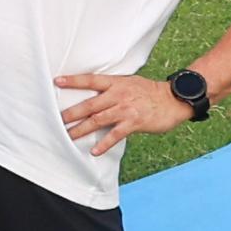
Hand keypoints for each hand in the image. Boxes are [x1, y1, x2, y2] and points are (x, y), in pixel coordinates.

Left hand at [55, 72, 193, 154]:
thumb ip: (112, 87)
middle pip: (89, 104)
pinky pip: (115, 135)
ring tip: (68, 136)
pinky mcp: (134, 123)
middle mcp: (117, 95)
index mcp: (115, 83)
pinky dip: (104, 144)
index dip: (73, 81)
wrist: (174, 99)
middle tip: (55, 120)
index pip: (90, 80)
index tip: (56, 81)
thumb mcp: (129, 82)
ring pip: (98, 120)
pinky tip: (94, 151)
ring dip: (81, 129)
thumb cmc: (150, 91)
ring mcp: (125, 109)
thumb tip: (94, 91)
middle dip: (71, 113)